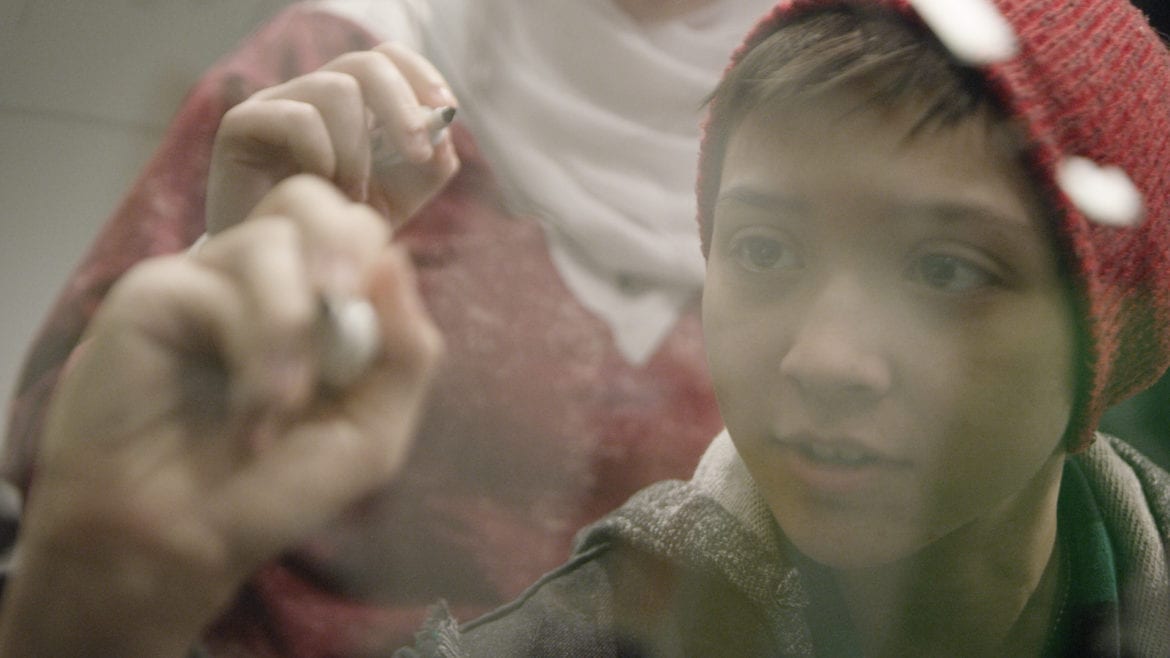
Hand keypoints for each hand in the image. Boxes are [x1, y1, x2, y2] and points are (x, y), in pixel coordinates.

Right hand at [0, 176, 442, 656]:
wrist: (180, 542)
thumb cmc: (272, 489)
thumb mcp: (371, 431)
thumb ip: (405, 353)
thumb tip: (398, 260)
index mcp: (316, 302)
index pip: (358, 229)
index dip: (376, 259)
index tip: (376, 339)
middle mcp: (262, 279)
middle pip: (312, 198)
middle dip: (344, 247)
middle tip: (345, 310)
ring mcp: (207, 279)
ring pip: (274, 237)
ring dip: (296, 327)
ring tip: (282, 404)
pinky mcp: (156, 291)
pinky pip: (222, 284)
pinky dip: (255, 349)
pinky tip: (248, 412)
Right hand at [206, 42, 459, 233]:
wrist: (287, 268)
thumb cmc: (338, 230)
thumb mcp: (399, 200)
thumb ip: (429, 166)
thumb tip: (443, 130)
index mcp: (354, 103)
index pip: (389, 57)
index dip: (422, 75)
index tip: (447, 110)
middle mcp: (314, 94)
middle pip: (366, 64)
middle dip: (403, 108)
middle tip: (418, 154)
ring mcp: (276, 104)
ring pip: (336, 90)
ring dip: (358, 149)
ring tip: (353, 194)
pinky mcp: (242, 124)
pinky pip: (297, 117)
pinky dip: (322, 155)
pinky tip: (319, 188)